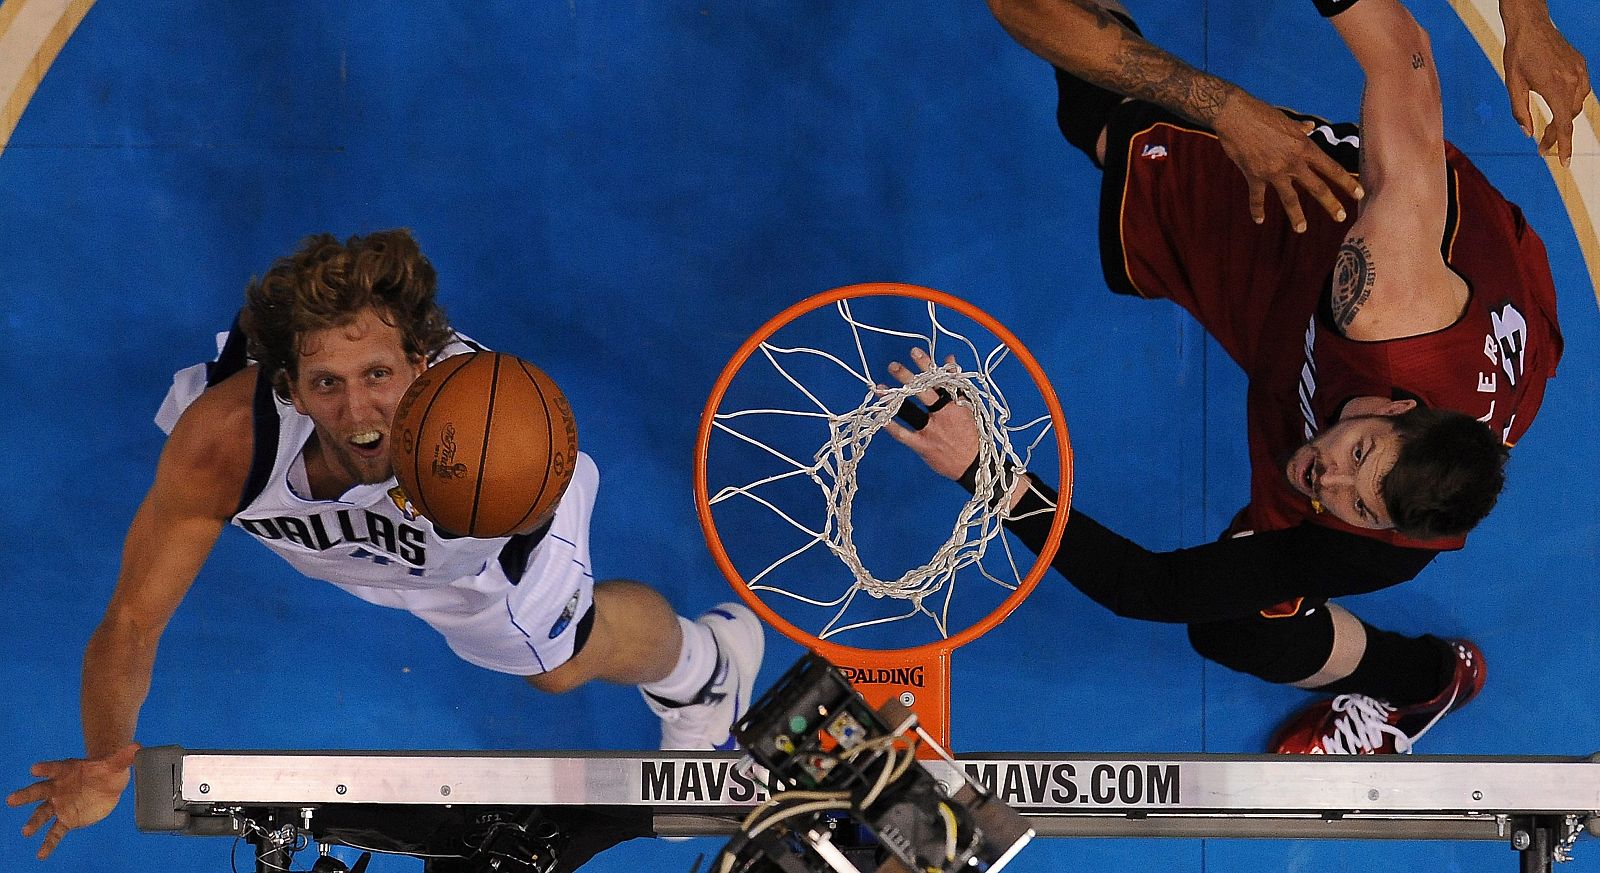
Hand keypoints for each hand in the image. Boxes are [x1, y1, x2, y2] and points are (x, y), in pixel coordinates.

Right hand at [6, 743, 138, 858]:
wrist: (106, 784)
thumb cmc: (106, 770)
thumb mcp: (115, 763)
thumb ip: (123, 756)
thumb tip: (137, 746)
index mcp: (67, 770)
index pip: (54, 768)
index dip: (45, 768)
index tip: (34, 769)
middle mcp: (58, 788)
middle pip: (39, 791)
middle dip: (26, 795)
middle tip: (11, 800)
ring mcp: (60, 805)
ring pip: (43, 814)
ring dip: (34, 823)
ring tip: (26, 831)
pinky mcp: (67, 819)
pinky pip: (55, 832)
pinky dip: (48, 843)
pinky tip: (41, 855)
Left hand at [882, 349, 980, 479]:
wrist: (974, 464)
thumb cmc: (971, 433)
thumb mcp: (968, 405)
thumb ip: (956, 381)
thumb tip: (949, 358)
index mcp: (955, 403)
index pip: (939, 379)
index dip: (926, 364)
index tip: (914, 351)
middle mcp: (942, 414)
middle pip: (922, 392)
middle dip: (906, 377)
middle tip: (893, 366)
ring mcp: (932, 430)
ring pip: (910, 411)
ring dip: (893, 399)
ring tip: (879, 388)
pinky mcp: (923, 446)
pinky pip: (904, 435)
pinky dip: (891, 426)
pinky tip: (881, 418)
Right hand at [1211, 92, 1363, 232]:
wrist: (1235, 115)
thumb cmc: (1261, 113)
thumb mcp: (1286, 120)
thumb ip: (1300, 128)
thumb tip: (1310, 126)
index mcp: (1304, 147)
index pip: (1332, 168)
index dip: (1347, 183)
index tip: (1359, 193)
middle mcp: (1293, 162)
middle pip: (1317, 187)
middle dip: (1331, 204)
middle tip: (1341, 217)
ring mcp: (1274, 171)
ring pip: (1290, 198)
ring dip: (1297, 216)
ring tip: (1302, 229)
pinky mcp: (1254, 175)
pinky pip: (1257, 197)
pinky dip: (1257, 209)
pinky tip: (1259, 220)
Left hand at [1503, 13, 1590, 165]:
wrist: (1531, 26)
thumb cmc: (1517, 56)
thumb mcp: (1513, 86)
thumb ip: (1520, 112)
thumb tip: (1528, 134)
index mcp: (1554, 88)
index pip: (1564, 125)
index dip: (1564, 145)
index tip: (1564, 163)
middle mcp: (1572, 81)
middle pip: (1570, 117)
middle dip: (1558, 134)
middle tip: (1543, 145)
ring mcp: (1579, 72)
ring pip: (1577, 105)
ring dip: (1566, 118)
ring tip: (1551, 128)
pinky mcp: (1581, 65)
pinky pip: (1581, 90)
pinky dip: (1572, 101)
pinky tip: (1560, 104)